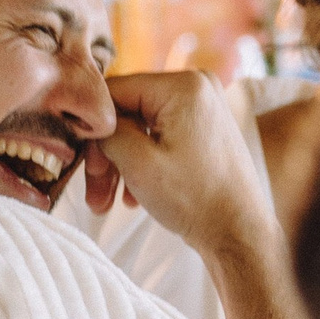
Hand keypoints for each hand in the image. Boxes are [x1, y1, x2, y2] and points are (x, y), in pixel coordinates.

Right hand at [84, 70, 270, 262]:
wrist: (239, 234)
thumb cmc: (196, 200)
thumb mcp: (138, 163)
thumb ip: (106, 132)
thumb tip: (89, 121)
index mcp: (184, 85)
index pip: (115, 92)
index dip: (92, 128)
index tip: (80, 163)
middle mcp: (197, 86)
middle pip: (128, 112)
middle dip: (106, 155)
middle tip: (94, 194)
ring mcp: (203, 108)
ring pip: (141, 129)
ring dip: (120, 165)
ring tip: (107, 203)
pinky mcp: (203, 129)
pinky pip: (160, 137)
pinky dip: (142, 164)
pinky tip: (132, 197)